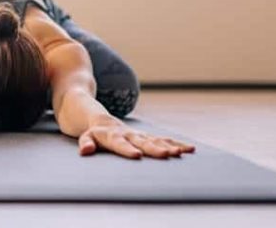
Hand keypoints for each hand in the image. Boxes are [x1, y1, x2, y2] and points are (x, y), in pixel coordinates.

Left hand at [77, 122, 194, 158]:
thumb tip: (85, 151)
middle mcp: (130, 134)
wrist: (102, 119)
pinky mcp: (148, 137)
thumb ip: (86, 143)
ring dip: (170, 146)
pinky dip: (176, 144)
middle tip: (168, 155)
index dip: (128, 149)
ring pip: (157, 140)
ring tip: (182, 153)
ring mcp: (140, 135)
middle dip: (155, 149)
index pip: (120, 144)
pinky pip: (164, 140)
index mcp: (113, 136)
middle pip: (143, 142)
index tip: (137, 155)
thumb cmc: (93, 133)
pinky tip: (190, 149)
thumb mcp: (85, 137)